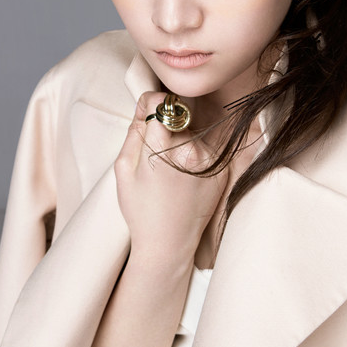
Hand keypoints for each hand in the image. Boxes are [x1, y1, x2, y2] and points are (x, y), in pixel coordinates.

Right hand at [114, 91, 227, 265]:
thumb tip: (147, 105)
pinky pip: (206, 148)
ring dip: (181, 142)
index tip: (149, 115)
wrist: (168, 244)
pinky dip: (195, 156)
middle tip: (156, 156)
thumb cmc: (141, 210)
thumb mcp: (124, 169)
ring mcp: (211, 161)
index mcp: (162, 149)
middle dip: (166, 128)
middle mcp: (191, 151)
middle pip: (178, 118)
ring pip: (192, 132)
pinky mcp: (223, 170)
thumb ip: (135, 131)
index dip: (152, 106)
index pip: (162, 102)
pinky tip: (184, 179)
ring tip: (171, 173)